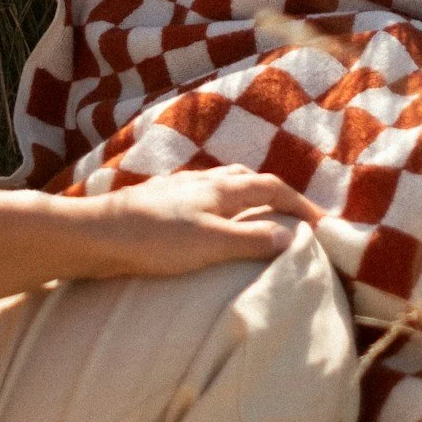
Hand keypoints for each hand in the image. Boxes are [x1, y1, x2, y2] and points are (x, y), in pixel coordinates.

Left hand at [84, 166, 320, 279]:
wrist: (99, 233)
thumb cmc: (156, 241)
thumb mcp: (212, 244)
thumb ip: (252, 240)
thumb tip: (291, 236)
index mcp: (222, 188)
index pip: (272, 187)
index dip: (300, 204)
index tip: (322, 223)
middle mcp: (203, 180)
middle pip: (249, 177)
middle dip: (275, 193)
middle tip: (292, 216)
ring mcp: (180, 187)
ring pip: (224, 182)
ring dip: (247, 195)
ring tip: (256, 217)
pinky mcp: (160, 199)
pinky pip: (203, 194)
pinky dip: (221, 203)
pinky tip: (211, 221)